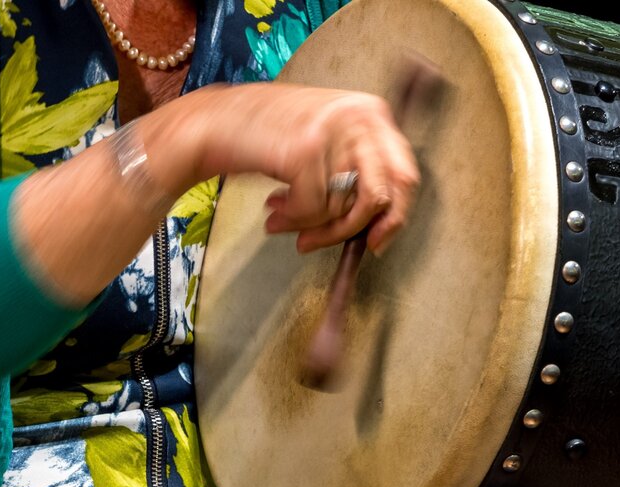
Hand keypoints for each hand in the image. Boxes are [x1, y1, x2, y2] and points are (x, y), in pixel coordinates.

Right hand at [149, 82, 419, 254]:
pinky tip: (275, 210)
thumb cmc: (264, 134)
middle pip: (381, 196)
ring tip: (284, 221)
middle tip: (324, 243)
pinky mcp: (306, 150)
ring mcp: (334, 132)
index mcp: (371, 111)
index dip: (394, 216)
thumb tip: (376, 221)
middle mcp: (359, 117)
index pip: (404, 173)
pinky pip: (312, 209)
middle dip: (351, 229)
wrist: (215, 122)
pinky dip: (292, 219)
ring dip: (311, 226)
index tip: (377, 241)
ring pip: (342, 208)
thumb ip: (352, 167)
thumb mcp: (322, 138)